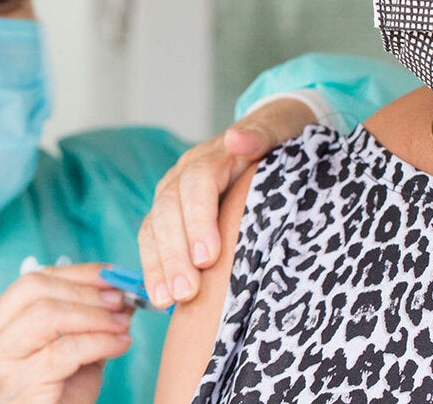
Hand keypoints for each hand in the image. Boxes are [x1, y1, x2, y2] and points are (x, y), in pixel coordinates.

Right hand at [0, 264, 133, 403]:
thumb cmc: (56, 397)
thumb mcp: (73, 352)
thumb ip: (91, 321)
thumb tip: (122, 291)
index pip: (33, 280)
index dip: (77, 273)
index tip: (113, 274)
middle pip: (35, 289)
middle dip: (85, 290)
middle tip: (120, 298)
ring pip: (47, 315)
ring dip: (94, 314)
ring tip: (122, 323)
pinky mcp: (19, 384)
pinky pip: (65, 350)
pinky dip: (100, 341)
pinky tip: (121, 344)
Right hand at [138, 97, 316, 307]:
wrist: (271, 136)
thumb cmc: (279, 141)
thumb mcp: (278, 132)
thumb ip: (260, 136)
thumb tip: (237, 139)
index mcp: (213, 156)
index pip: (196, 184)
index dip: (198, 220)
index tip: (208, 257)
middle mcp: (184, 174)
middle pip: (169, 209)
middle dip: (175, 253)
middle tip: (186, 291)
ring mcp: (174, 195)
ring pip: (155, 226)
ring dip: (160, 265)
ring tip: (169, 300)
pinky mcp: (171, 217)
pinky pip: (154, 241)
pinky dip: (155, 269)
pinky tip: (160, 298)